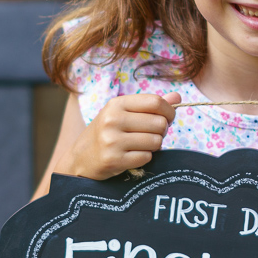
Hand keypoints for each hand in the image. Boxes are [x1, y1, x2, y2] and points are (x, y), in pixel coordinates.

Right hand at [63, 92, 180, 179]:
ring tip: (140, 145)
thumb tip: (178, 97)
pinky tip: (132, 156)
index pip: (156, 102)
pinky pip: (146, 157)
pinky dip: (144, 158)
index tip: (168, 118)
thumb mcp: (123, 113)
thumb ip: (150, 105)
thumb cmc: (107, 133)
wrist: (80, 158)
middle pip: (159, 123)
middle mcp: (113, 120)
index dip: (169, 111)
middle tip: (150, 135)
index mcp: (116, 104)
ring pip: (155, 142)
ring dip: (153, 146)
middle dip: (161, 131)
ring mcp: (112, 141)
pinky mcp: (114, 160)